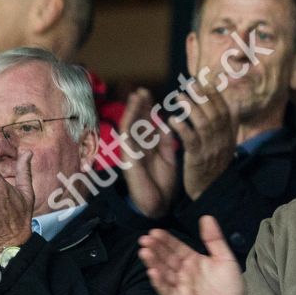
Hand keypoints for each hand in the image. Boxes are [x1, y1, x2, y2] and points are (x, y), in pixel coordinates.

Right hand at [120, 88, 178, 217]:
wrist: (158, 204)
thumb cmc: (162, 183)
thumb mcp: (169, 156)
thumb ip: (166, 140)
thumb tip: (164, 122)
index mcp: (148, 147)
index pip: (147, 124)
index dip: (148, 110)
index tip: (152, 96)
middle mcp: (138, 147)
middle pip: (138, 122)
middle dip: (140, 106)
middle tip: (143, 90)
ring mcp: (131, 151)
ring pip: (130, 126)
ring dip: (133, 109)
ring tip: (137, 94)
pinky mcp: (128, 156)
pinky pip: (127, 135)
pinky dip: (129, 120)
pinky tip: (133, 109)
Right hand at [139, 216, 245, 294]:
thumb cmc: (229, 284)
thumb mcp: (224, 257)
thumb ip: (214, 239)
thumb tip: (206, 217)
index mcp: (193, 260)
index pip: (176, 248)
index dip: (166, 240)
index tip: (154, 231)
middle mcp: (184, 273)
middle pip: (167, 259)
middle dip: (155, 249)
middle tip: (144, 239)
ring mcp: (181, 287)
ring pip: (164, 273)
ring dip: (153, 263)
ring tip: (145, 252)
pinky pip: (168, 292)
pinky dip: (159, 283)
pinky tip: (152, 273)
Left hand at [177, 67, 236, 200]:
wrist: (212, 191)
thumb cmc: (217, 164)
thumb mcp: (229, 142)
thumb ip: (231, 123)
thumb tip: (236, 101)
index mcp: (229, 134)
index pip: (224, 109)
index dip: (215, 95)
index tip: (205, 82)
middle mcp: (222, 139)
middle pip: (214, 113)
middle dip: (202, 96)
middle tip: (190, 83)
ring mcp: (211, 148)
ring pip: (202, 123)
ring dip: (191, 108)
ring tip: (179, 97)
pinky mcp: (198, 158)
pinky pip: (191, 140)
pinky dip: (182, 128)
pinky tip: (173, 119)